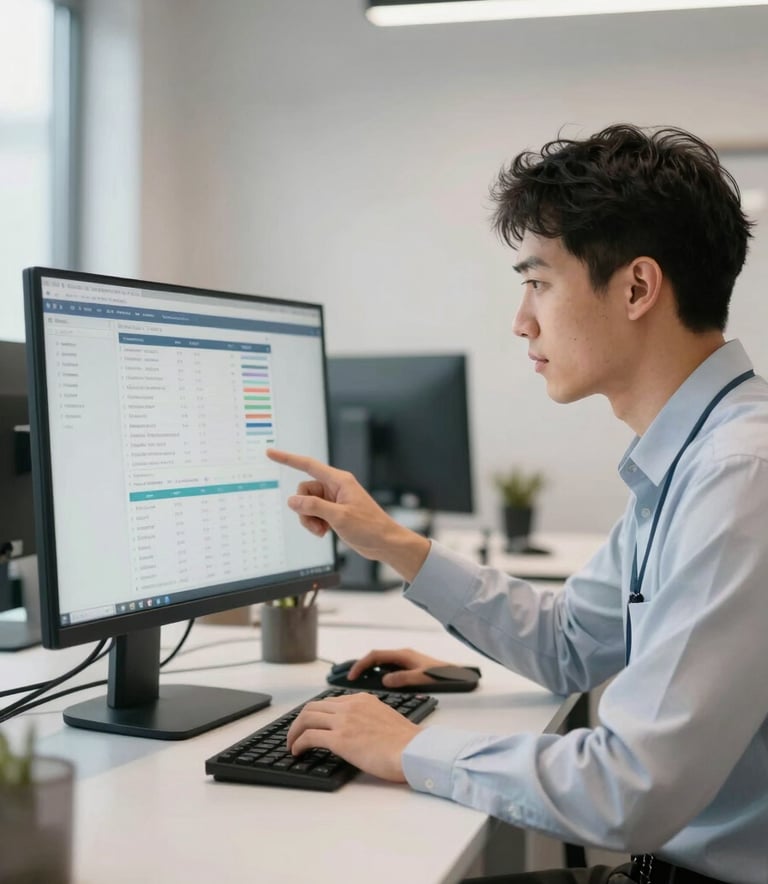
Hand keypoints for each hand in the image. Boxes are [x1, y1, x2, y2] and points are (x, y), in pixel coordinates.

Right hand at [267, 449, 429, 580]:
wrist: (384, 543)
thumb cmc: (369, 527)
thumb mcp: (339, 517)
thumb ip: (314, 507)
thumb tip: (292, 501)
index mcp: (339, 481)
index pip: (308, 465)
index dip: (288, 459)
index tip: (271, 453)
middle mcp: (335, 487)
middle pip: (304, 491)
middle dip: (304, 509)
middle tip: (315, 524)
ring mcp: (333, 500)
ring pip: (307, 504)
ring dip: (309, 519)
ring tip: (321, 530)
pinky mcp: (333, 512)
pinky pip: (313, 513)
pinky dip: (314, 523)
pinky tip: (324, 532)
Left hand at [286, 692, 420, 781]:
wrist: (413, 750)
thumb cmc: (406, 742)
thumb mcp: (386, 719)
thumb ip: (370, 718)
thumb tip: (362, 731)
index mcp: (363, 699)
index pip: (330, 702)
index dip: (316, 714)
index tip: (310, 724)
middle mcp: (351, 705)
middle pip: (313, 707)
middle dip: (299, 721)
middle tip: (295, 734)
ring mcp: (344, 721)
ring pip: (306, 718)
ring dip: (294, 732)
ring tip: (291, 744)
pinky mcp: (340, 739)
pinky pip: (309, 736)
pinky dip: (298, 743)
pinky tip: (297, 752)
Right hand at [348, 648, 454, 688]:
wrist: (459, 676)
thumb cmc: (444, 675)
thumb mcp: (423, 677)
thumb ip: (404, 678)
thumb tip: (385, 680)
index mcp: (403, 655)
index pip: (375, 656)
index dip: (361, 665)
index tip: (351, 676)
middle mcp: (402, 656)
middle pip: (374, 659)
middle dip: (359, 667)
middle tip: (346, 678)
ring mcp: (405, 662)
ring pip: (380, 665)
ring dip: (367, 672)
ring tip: (355, 683)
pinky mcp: (408, 669)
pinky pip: (386, 670)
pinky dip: (376, 676)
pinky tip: (374, 687)